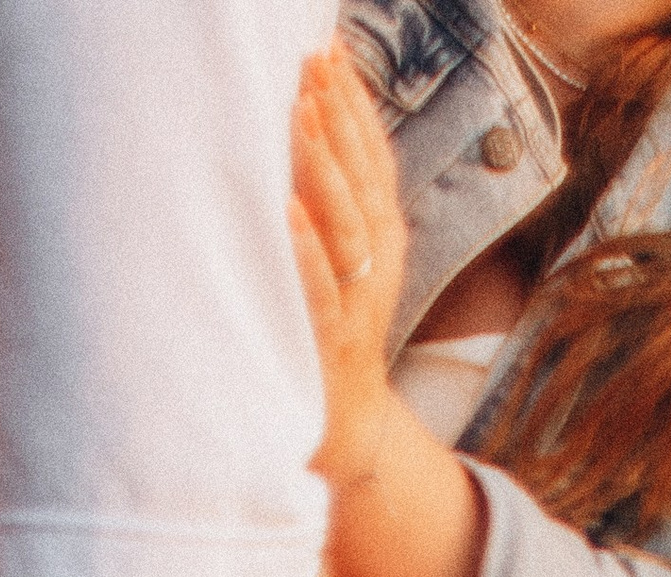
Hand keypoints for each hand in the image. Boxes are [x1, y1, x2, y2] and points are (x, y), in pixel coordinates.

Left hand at [290, 43, 407, 488]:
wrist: (349, 432)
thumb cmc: (330, 337)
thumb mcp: (340, 263)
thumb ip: (329, 205)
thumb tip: (305, 130)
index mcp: (382, 242)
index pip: (372, 158)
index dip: (355, 104)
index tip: (329, 50)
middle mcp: (378, 268)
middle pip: (363, 179)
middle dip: (340, 117)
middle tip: (313, 61)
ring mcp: (358, 308)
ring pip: (347, 227)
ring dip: (324, 168)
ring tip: (302, 112)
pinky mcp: (332, 348)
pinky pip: (320, 295)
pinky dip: (306, 254)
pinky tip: (288, 214)